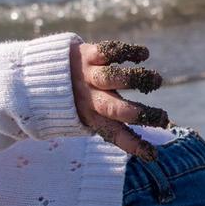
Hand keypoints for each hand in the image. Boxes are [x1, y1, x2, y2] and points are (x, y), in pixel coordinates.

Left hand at [72, 40, 168, 157]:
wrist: (41, 72)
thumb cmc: (75, 101)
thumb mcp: (88, 117)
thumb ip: (116, 127)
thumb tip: (151, 151)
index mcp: (90, 117)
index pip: (113, 134)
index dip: (132, 145)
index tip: (152, 154)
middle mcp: (89, 98)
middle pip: (115, 108)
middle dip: (141, 115)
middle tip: (163, 117)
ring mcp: (89, 75)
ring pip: (112, 78)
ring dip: (136, 79)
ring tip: (157, 80)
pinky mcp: (89, 54)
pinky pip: (108, 52)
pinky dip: (127, 52)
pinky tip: (144, 54)